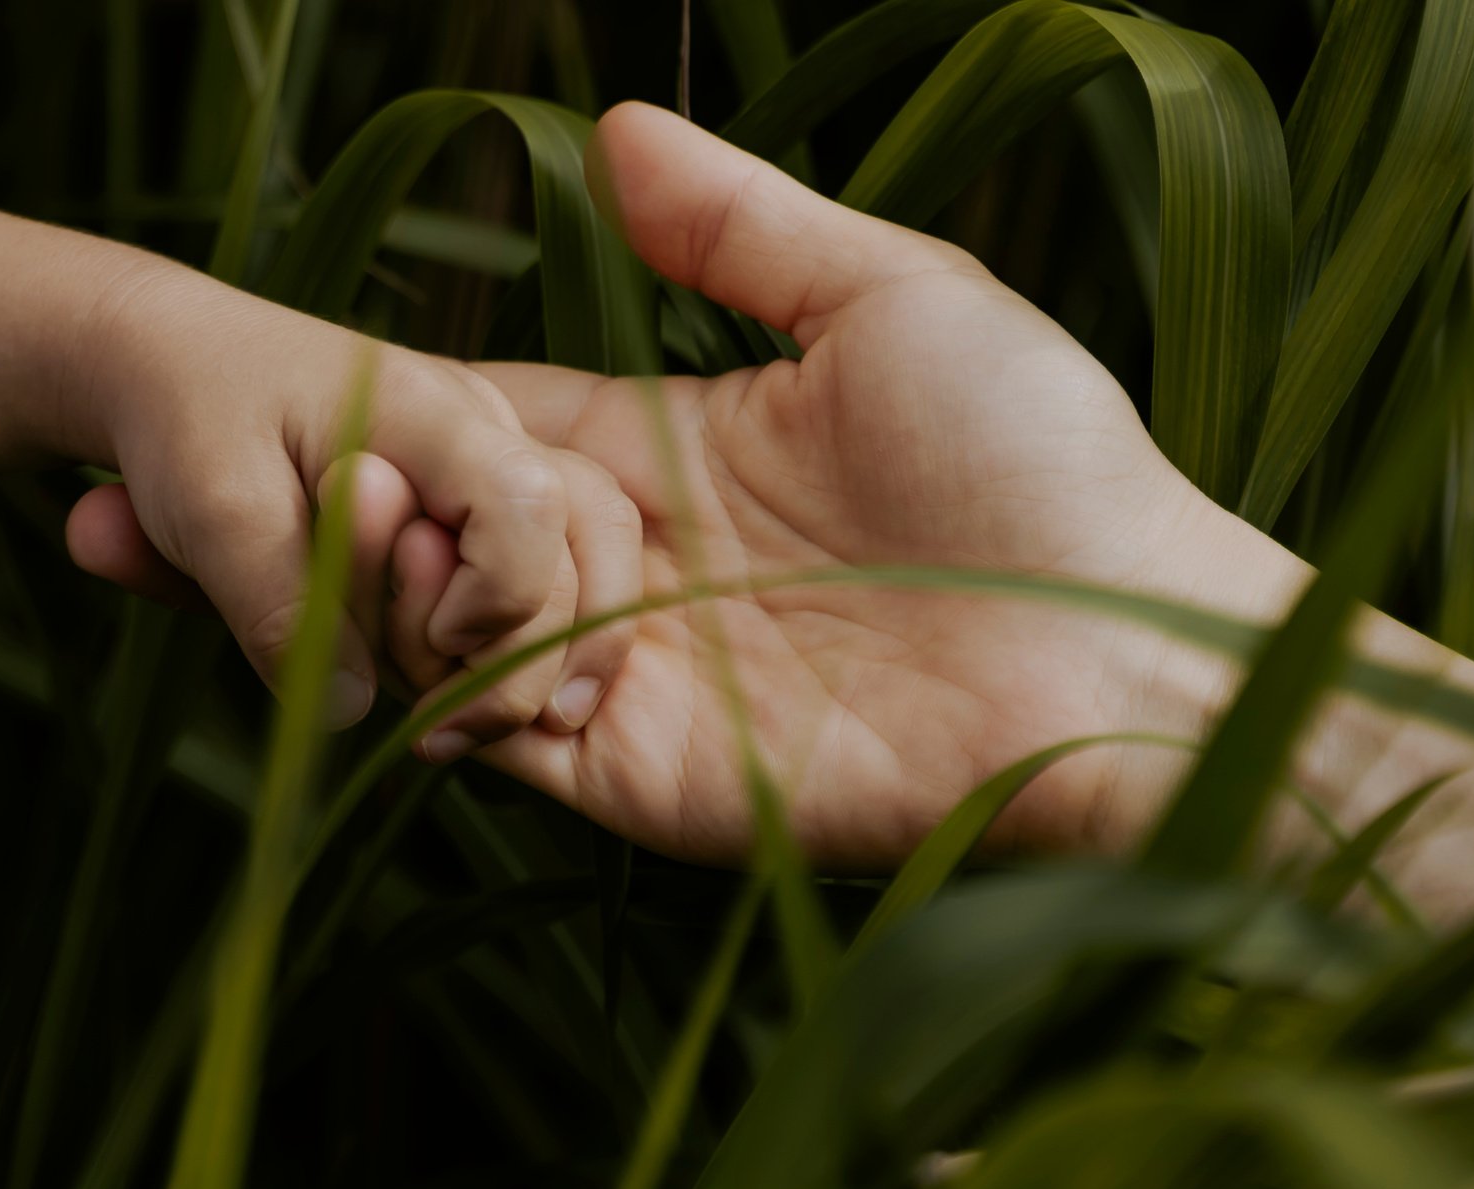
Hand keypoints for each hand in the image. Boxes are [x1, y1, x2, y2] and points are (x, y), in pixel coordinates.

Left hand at [0, 187, 636, 746]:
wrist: (109, 353)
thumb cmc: (161, 401)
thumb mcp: (206, 498)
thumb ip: (279, 603)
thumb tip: (350, 723)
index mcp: (458, 425)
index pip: (548, 544)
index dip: (507, 632)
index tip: (436, 686)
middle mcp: (480, 464)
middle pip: (546, 601)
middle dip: (476, 670)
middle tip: (386, 708)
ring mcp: (451, 507)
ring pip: (496, 633)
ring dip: (428, 682)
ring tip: (343, 691)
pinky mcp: (411, 547)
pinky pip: (436, 638)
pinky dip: (398, 675)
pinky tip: (345, 688)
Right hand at [456, 104, 1310, 867]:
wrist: (1125, 651)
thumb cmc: (1043, 463)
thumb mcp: (892, 299)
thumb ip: (745, 227)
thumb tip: (613, 127)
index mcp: (686, 452)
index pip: (510, 425)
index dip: (427, 404)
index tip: (348, 378)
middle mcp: (648, 569)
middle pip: (460, 528)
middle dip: (395, 491)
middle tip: (378, 466)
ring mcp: (643, 679)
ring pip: (457, 634)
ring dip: (413, 582)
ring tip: (414, 532)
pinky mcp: (651, 776)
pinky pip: (505, 739)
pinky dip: (456, 684)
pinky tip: (463, 619)